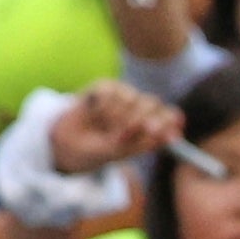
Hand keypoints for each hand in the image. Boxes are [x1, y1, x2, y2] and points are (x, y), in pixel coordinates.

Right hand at [48, 80, 182, 174]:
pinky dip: (101, 107)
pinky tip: (93, 114)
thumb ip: (144, 142)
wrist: (66, 143)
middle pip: (151, 104)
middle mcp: (142, 107)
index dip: (167, 120)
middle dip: (138, 120)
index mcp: (152, 124)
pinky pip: (110, 92)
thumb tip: (173, 136)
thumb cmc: (98, 150)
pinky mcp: (107, 86)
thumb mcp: (120, 151)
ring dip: (115, 117)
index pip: (169, 115)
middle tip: (122, 134)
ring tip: (103, 127)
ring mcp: (125, 95)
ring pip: (130, 99)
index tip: (157, 129)